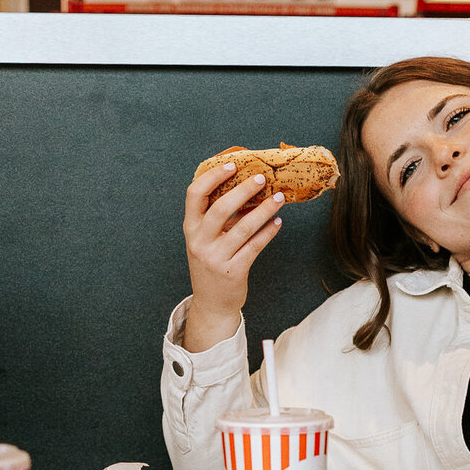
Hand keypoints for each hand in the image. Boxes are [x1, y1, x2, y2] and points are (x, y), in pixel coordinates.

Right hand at [181, 162, 283, 351]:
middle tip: (262, 178)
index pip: (194, 195)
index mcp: (191, 228)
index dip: (212, 177)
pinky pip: (254, 247)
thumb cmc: (212, 263)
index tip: (232, 166)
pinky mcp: (233, 271)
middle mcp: (200, 241)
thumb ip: (221, 217)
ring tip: (279, 198)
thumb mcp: (207, 239)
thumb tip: (248, 188)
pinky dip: (268, 233)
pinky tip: (278, 223)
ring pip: (243, 228)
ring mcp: (216, 258)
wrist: (212, 303)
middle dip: (243, 190)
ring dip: (263, 210)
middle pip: (220, 208)